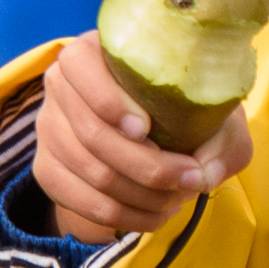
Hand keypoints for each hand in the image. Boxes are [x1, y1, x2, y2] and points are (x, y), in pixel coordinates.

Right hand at [33, 39, 250, 237]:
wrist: (156, 135)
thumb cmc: (186, 112)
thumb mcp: (215, 116)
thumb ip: (221, 141)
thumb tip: (204, 175)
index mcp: (91, 51)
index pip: (81, 68)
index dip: (110, 102)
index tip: (147, 128)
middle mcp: (59, 85)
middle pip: (93, 134)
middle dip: (148, 166)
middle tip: (190, 180)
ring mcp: (48, 127)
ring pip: (91, 172)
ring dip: (143, 195)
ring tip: (180, 198)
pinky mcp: (47, 168)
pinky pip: (80, 202)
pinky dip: (124, 216)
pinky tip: (156, 215)